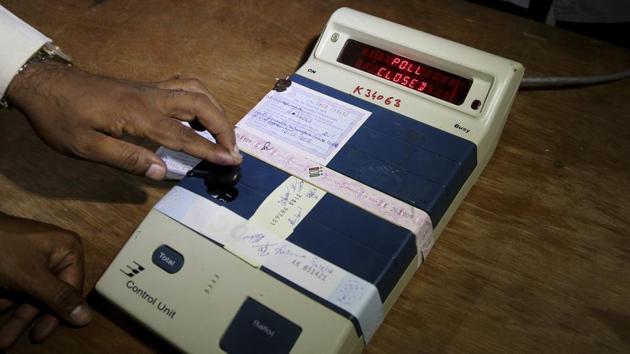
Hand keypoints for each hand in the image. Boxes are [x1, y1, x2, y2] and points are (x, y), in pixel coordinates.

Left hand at [0, 212, 91, 348]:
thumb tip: (87, 317)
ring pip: (29, 296)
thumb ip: (59, 297)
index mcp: (68, 250)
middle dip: (25, 319)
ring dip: (12, 317)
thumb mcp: (31, 276)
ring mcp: (34, 260)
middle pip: (48, 296)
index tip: (40, 334)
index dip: (57, 313)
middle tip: (7, 340)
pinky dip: (5, 303)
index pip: (71, 289)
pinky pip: (16, 290)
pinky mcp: (16, 265)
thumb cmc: (2, 247)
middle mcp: (55, 255)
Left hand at [6, 61, 241, 179]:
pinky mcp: (145, 86)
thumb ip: (126, 158)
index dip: (210, 149)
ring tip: (223, 131)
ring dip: (215, 109)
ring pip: (196, 90)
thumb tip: (162, 172)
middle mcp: (151, 97)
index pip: (184, 135)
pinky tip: (200, 112)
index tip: (232, 160)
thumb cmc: (62, 119)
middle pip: (200, 105)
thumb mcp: (85, 146)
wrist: (46, 84)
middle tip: (233, 149)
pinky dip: (201, 98)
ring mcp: (150, 88)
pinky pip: (184, 86)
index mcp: (139, 115)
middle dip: (223, 127)